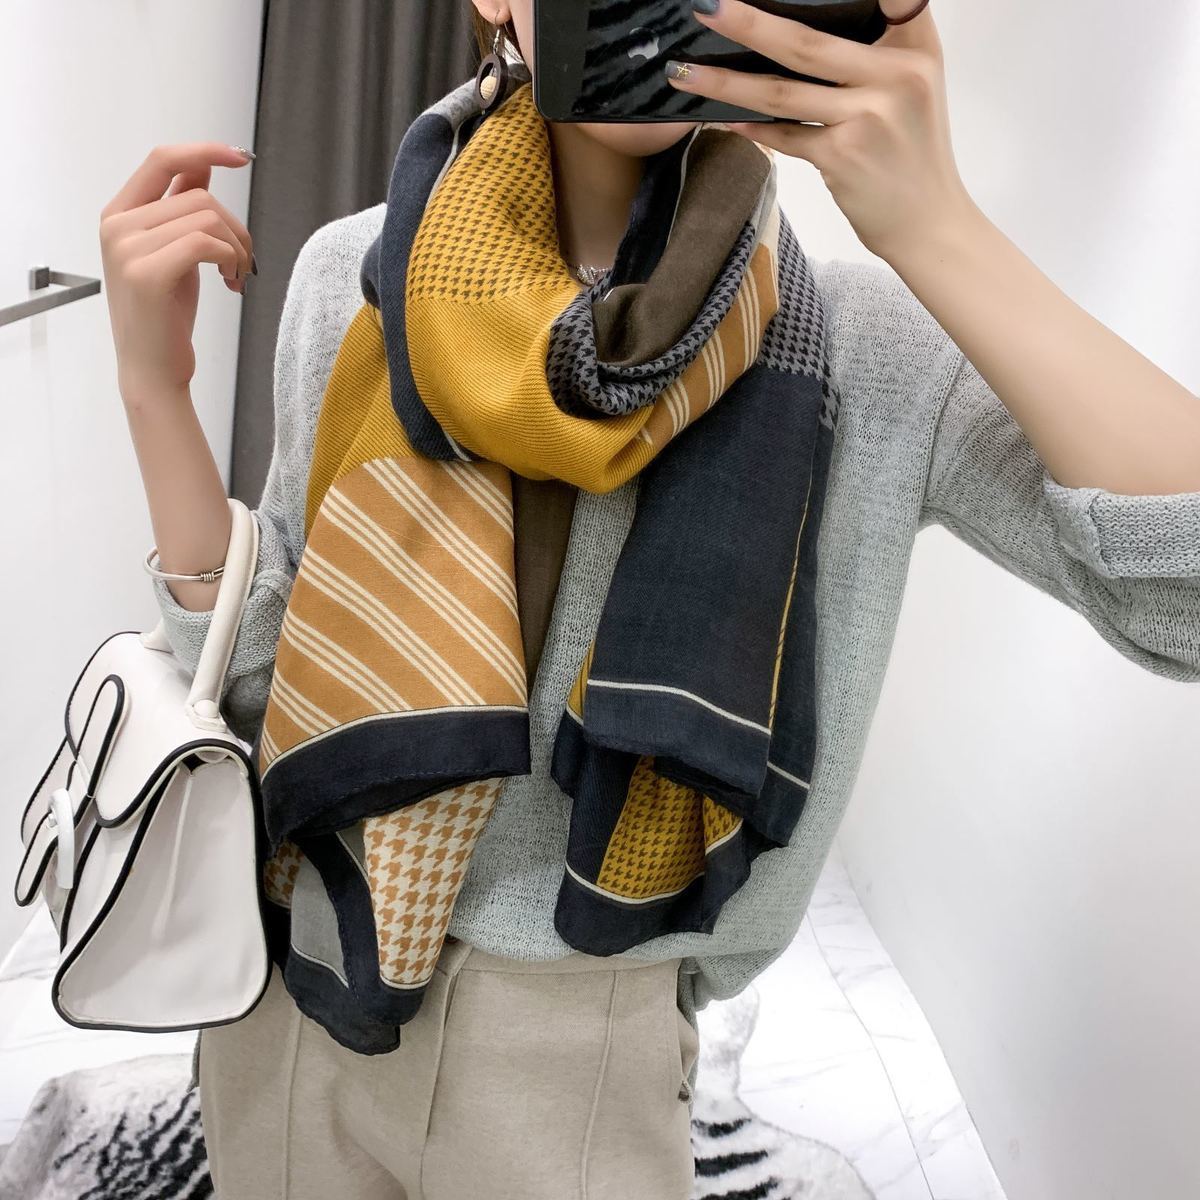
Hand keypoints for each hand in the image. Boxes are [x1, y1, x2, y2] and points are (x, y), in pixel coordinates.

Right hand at [99, 143, 255, 403]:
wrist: (151, 370)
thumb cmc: (165, 316)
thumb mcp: (174, 252)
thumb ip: (180, 208)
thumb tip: (203, 165)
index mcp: (119, 214)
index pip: (162, 159)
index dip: (205, 151)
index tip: (241, 158)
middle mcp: (116, 225)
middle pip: (198, 195)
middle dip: (236, 228)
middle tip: (243, 263)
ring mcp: (127, 247)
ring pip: (207, 218)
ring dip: (237, 248)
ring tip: (235, 277)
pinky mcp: (147, 272)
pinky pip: (205, 243)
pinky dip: (230, 260)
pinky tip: (231, 284)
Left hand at [666, 0, 975, 261]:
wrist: (928, 223)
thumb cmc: (912, 154)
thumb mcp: (911, 88)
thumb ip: (874, 52)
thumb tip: (799, 31)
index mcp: (915, 48)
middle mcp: (896, 76)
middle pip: (808, 42)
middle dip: (750, 23)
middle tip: (706, 9)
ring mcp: (867, 117)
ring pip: (782, 92)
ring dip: (726, 82)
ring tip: (685, 71)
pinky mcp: (843, 156)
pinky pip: (784, 136)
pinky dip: (749, 128)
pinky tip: (719, 117)